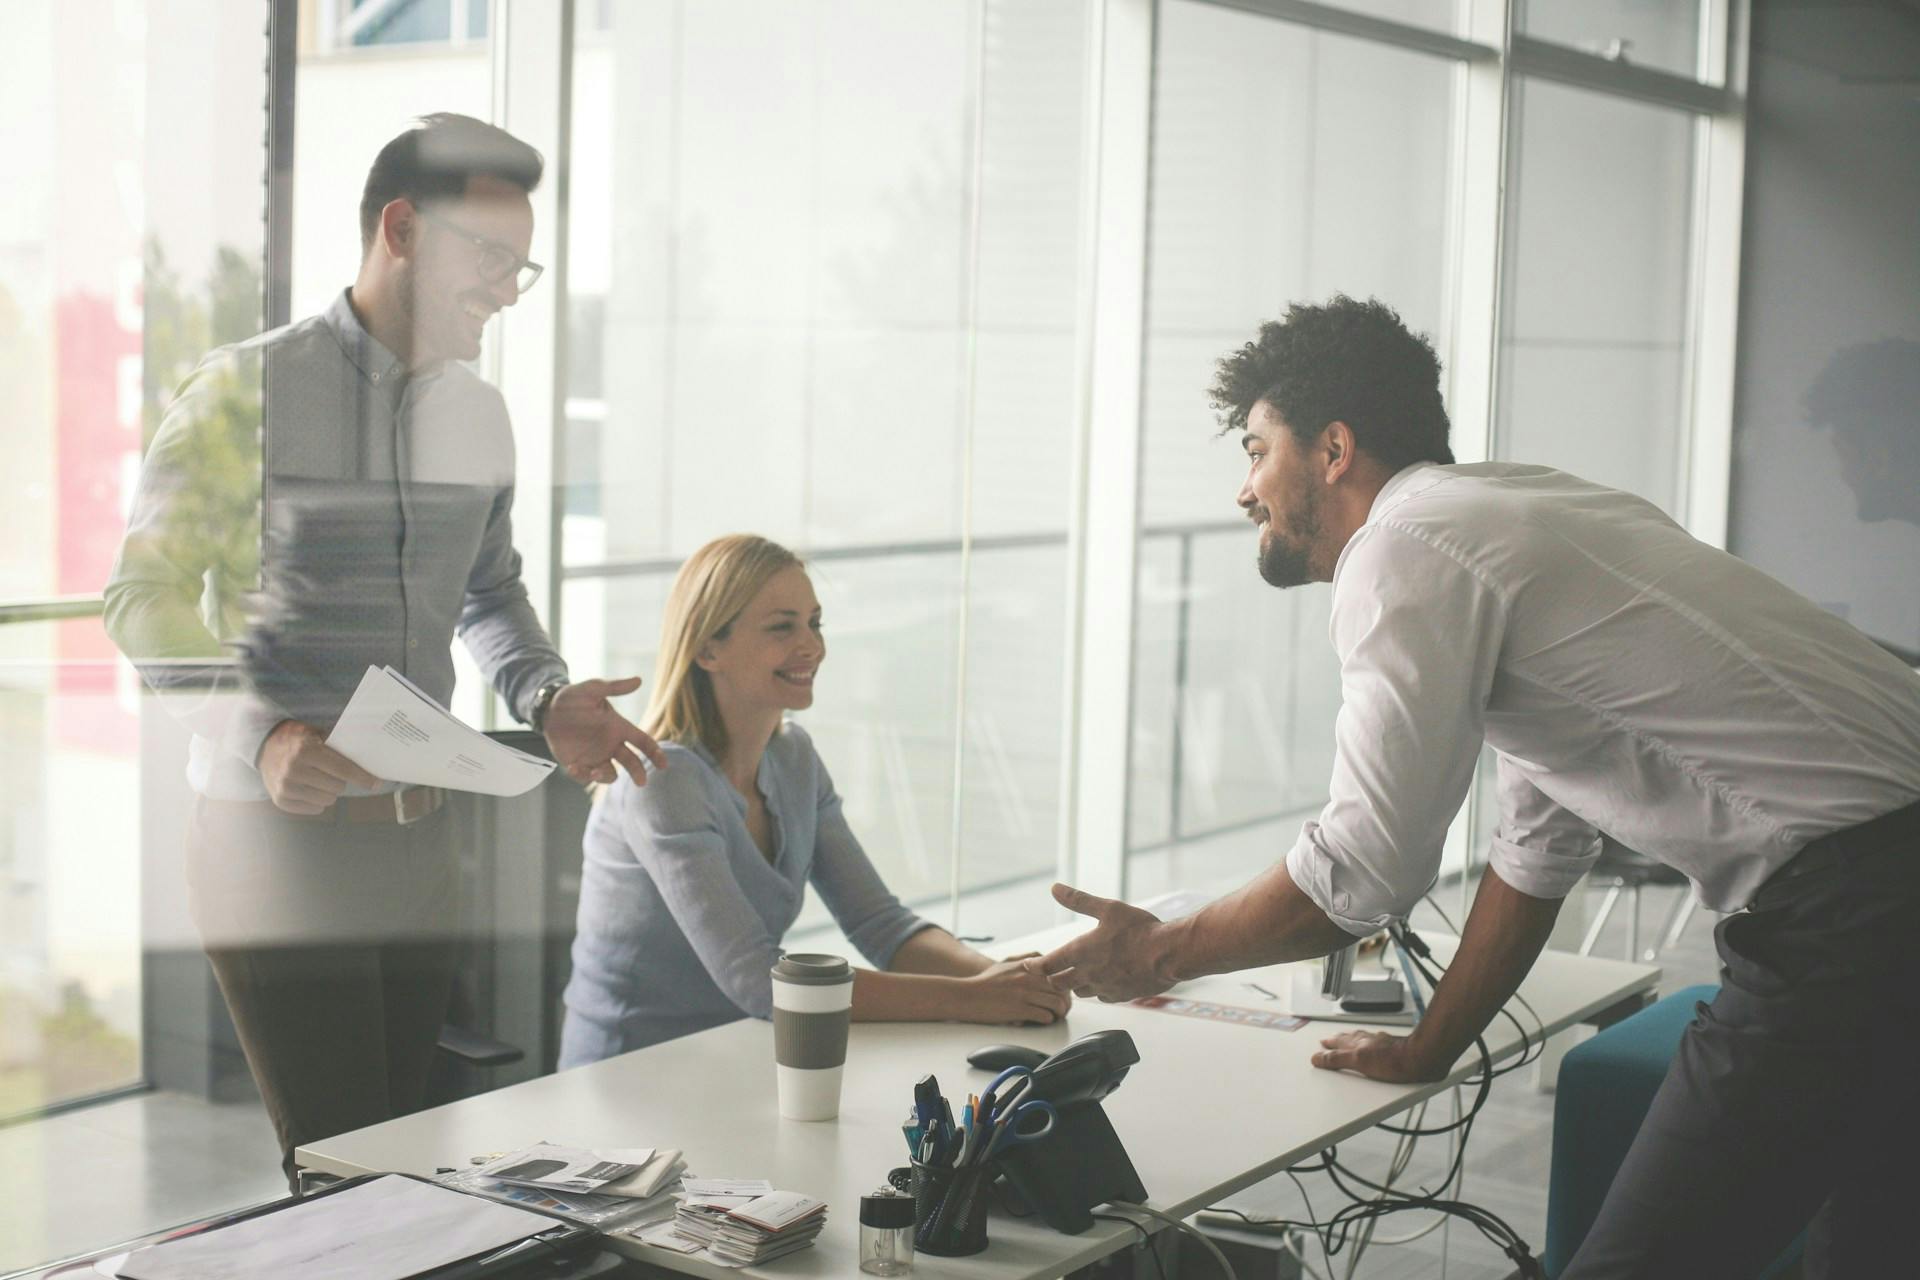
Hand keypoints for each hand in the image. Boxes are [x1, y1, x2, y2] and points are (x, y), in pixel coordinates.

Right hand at [258, 720, 381, 814]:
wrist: (265, 748)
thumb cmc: (298, 740)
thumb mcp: (316, 734)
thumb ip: (338, 746)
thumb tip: (369, 759)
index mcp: (305, 750)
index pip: (342, 769)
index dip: (362, 777)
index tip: (376, 783)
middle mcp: (293, 769)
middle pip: (337, 787)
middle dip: (341, 781)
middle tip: (332, 773)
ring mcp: (285, 787)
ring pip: (327, 800)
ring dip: (329, 792)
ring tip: (319, 780)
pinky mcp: (280, 800)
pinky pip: (314, 809)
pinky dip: (317, 801)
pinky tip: (310, 789)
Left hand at [542, 676, 669, 785]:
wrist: (548, 709)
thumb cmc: (573, 697)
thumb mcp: (592, 689)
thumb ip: (614, 687)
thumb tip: (639, 680)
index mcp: (618, 727)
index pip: (642, 741)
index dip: (655, 753)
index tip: (663, 765)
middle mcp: (610, 744)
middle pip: (631, 762)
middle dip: (638, 772)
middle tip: (641, 782)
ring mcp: (595, 756)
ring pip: (610, 774)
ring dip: (606, 777)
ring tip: (595, 773)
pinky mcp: (578, 764)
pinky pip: (585, 777)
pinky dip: (582, 776)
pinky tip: (574, 767)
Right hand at [960, 958, 1072, 1025]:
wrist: (965, 995)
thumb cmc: (983, 983)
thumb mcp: (1005, 965)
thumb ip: (1024, 962)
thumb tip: (1039, 962)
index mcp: (1027, 966)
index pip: (1058, 972)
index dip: (1065, 985)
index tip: (1063, 993)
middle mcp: (1028, 977)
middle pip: (1062, 989)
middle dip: (1065, 1001)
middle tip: (1062, 1009)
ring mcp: (1025, 993)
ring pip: (1057, 1003)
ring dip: (1059, 1012)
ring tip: (1055, 1016)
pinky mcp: (1020, 1009)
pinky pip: (1045, 1016)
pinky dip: (1048, 1020)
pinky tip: (1043, 1021)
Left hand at [1040, 883, 1178, 1001]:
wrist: (1169, 954)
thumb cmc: (1140, 930)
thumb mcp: (1108, 908)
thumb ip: (1079, 900)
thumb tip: (1055, 889)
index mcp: (1081, 952)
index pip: (1047, 965)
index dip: (1034, 966)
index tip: (1029, 964)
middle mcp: (1089, 973)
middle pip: (1058, 983)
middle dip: (1051, 977)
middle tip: (1050, 971)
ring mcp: (1105, 987)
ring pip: (1079, 992)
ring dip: (1073, 984)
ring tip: (1075, 975)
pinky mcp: (1121, 995)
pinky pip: (1101, 997)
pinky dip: (1096, 990)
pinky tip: (1102, 981)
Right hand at [1310, 1030, 1444, 1082]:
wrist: (1422, 1059)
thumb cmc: (1395, 1061)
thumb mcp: (1360, 1062)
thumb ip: (1338, 1059)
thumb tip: (1318, 1058)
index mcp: (1358, 1044)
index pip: (1337, 1045)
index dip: (1327, 1049)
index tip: (1320, 1050)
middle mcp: (1369, 1041)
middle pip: (1349, 1039)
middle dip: (1338, 1041)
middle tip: (1329, 1041)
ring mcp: (1383, 1044)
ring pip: (1362, 1039)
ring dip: (1353, 1040)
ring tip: (1347, 1040)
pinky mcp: (1396, 1048)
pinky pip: (1377, 1043)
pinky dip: (1370, 1043)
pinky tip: (1374, 1046)